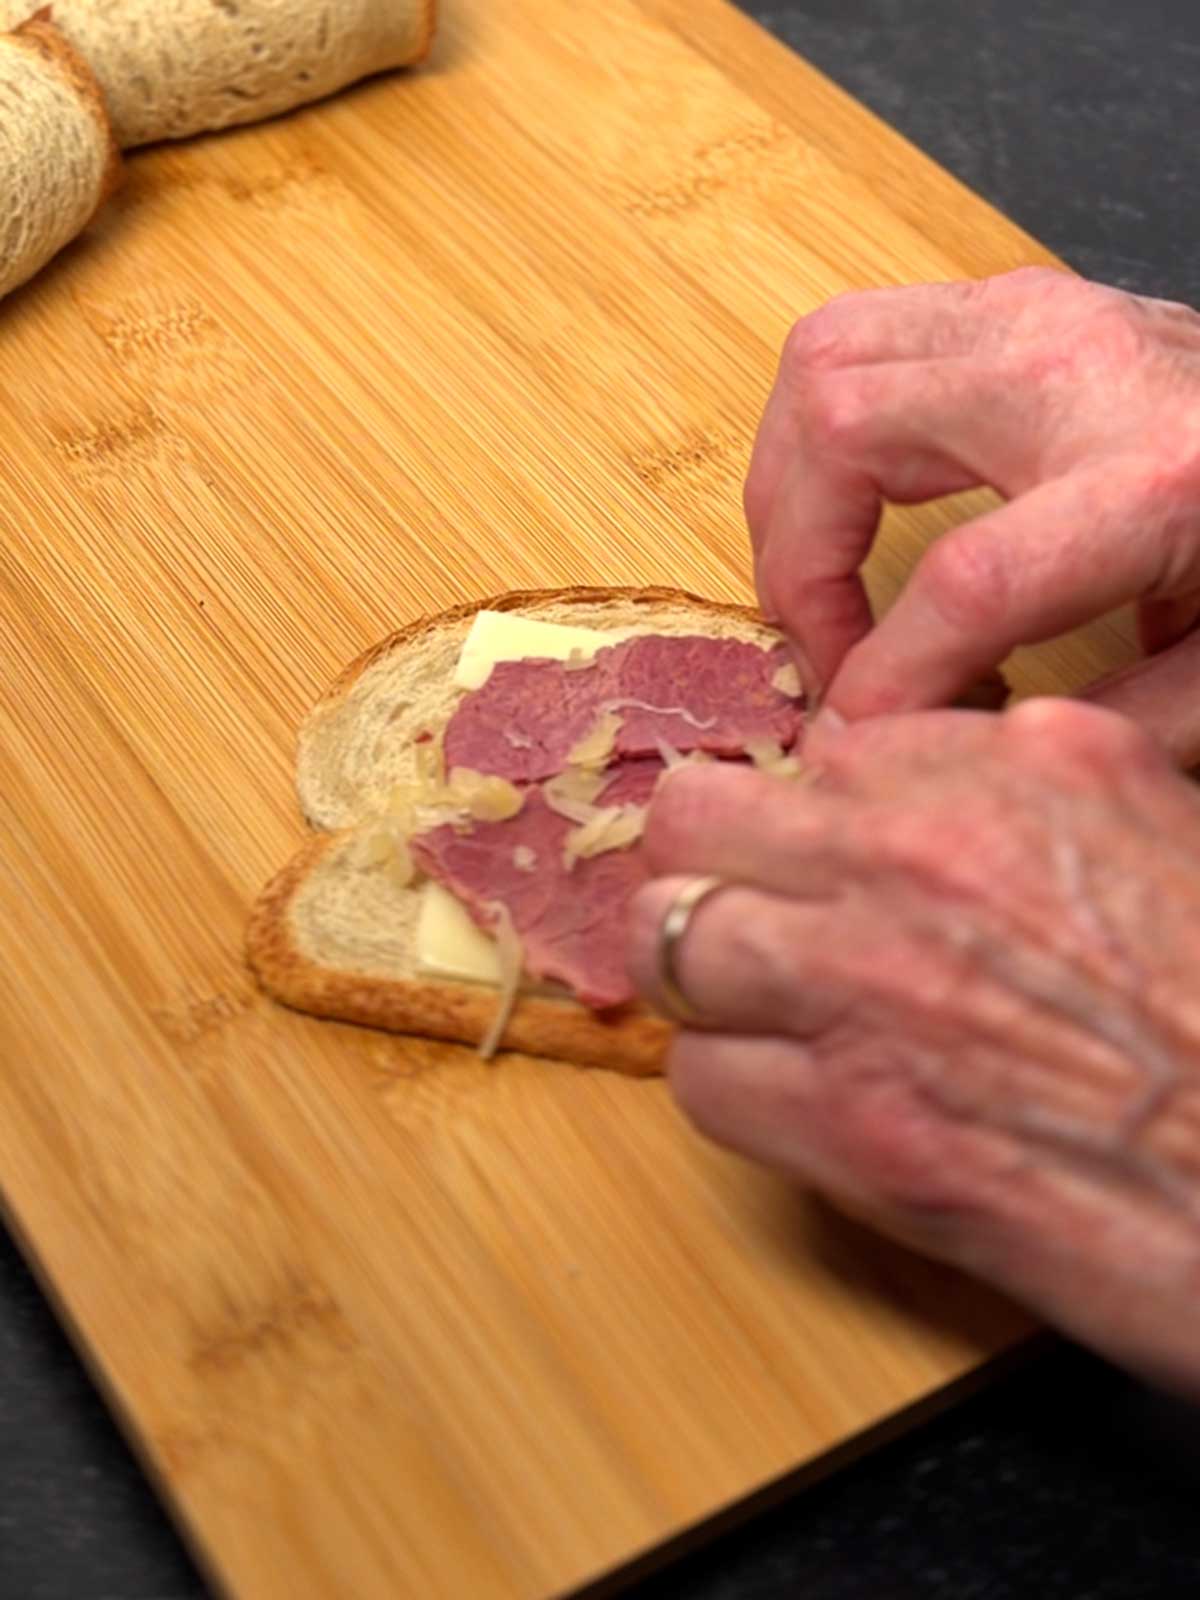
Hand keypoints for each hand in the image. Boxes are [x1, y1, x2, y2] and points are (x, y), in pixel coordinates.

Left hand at [628, 701, 1199, 1393]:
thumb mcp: (1162, 829)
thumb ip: (1041, 777)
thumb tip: (962, 762)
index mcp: (1020, 763)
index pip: (822, 749)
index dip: (808, 812)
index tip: (811, 853)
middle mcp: (921, 854)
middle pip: (699, 818)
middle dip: (712, 866)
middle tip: (749, 914)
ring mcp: (869, 985)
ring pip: (673, 939)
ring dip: (709, 978)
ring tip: (761, 1008)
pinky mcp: (852, 1125)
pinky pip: (703, 1079)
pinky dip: (738, 1091)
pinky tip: (799, 1102)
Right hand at [746, 268, 1199, 761]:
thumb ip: (1105, 728)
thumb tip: (962, 754)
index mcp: (1157, 477)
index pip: (966, 579)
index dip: (884, 675)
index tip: (855, 733)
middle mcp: (1076, 368)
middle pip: (847, 429)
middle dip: (797, 564)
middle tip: (824, 652)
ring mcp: (1033, 313)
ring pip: (824, 363)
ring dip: (788, 489)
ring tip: (816, 581)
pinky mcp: (1008, 302)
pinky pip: (852, 340)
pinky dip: (816, 434)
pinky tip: (846, 506)